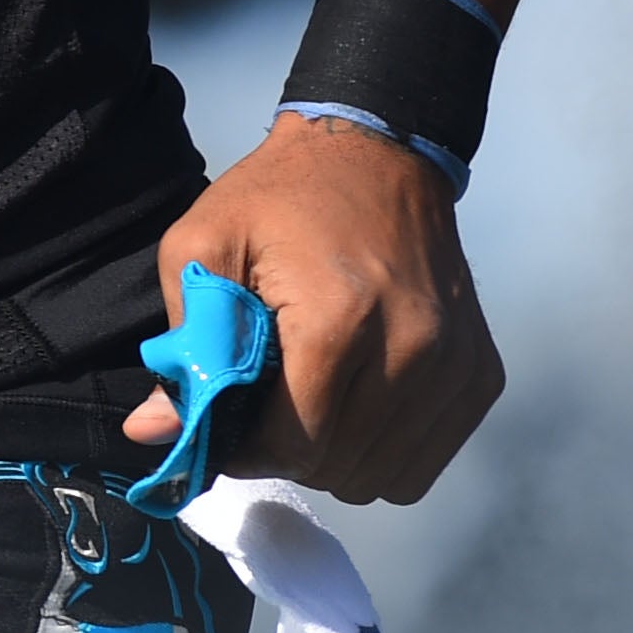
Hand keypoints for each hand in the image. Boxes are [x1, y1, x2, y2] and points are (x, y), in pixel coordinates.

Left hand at [123, 114, 499, 503]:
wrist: (376, 154)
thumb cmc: (277, 199)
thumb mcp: (203, 246)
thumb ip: (184, 348)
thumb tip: (152, 434)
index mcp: (340, 318)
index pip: (296, 443)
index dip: (248, 449)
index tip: (225, 427)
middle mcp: (414, 348)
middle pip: (339, 466)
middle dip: (289, 453)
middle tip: (264, 409)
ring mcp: (456, 365)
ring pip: (385, 478)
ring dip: (337, 458)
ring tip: (308, 403)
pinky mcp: (480, 374)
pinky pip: (425, 460)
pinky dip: (383, 451)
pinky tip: (353, 403)